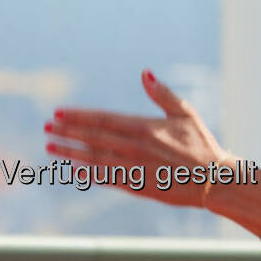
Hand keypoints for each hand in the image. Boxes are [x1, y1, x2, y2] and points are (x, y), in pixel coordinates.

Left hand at [46, 69, 231, 207]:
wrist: (214, 181)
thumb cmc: (201, 145)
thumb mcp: (185, 113)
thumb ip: (162, 93)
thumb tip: (144, 73)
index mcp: (144, 128)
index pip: (102, 120)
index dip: (78, 117)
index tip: (58, 113)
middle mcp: (135, 148)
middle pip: (92, 138)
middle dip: (66, 133)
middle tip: (46, 128)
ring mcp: (135, 169)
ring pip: (95, 160)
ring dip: (70, 153)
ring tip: (51, 148)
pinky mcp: (138, 187)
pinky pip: (107, 179)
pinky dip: (89, 173)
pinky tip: (74, 169)